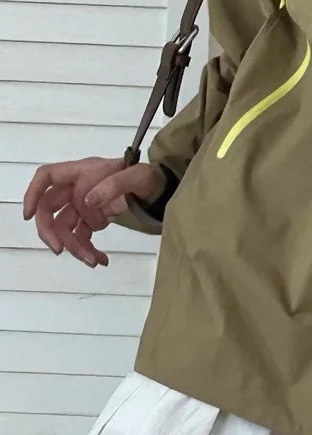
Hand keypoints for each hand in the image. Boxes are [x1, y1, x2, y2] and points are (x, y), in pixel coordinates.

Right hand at [22, 157, 167, 267]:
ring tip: (93, 262)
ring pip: (65, 229)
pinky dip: (88, 251)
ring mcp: (82, 205)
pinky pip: (81, 237)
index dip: (33, 193)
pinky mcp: (92, 220)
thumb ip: (114, 185)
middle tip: (60, 250)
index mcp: (81, 172)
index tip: (28, 214)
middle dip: (51, 232)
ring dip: (74, 247)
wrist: (159, 190)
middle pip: (49, 209)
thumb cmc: (147, 176)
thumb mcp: (136, 176)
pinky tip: (101, 260)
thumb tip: (88, 201)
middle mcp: (76, 188)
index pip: (46, 176)